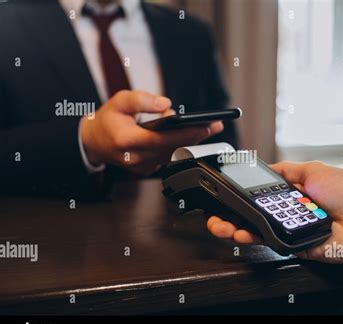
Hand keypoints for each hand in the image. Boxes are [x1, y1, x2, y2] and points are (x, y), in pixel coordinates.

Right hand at [80, 90, 222, 174]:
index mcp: (128, 141)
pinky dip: (180, 147)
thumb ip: (142, 100)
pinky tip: (192, 137)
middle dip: (196, 136)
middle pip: (173, 148)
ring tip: (209, 128)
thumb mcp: (119, 100)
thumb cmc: (107, 119)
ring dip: (191, 142)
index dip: (187, 133)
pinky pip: (167, 158)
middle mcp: (136, 158)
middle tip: (216, 125)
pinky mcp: (146, 170)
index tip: (206, 126)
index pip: (164, 138)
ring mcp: (141, 167)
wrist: (93, 141)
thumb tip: (167, 105)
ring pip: (173, 155)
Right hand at [207, 161, 342, 262]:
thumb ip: (288, 170)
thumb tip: (267, 166)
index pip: (259, 195)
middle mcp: (288, 211)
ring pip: (257, 230)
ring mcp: (289, 229)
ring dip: (236, 227)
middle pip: (253, 214)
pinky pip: (271, 242)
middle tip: (216, 215)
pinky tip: (243, 232)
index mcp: (292, 193)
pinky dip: (256, 238)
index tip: (224, 195)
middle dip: (231, 214)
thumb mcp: (314, 169)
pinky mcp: (294, 246)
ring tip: (222, 225)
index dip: (241, 196)